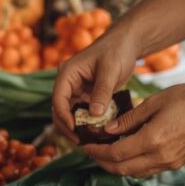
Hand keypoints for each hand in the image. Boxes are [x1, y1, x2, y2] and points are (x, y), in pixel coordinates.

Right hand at [52, 24, 140, 138]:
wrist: (126, 43)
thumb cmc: (117, 50)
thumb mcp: (110, 70)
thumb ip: (102, 91)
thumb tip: (95, 115)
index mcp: (67, 73)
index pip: (58, 98)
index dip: (64, 116)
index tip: (75, 129)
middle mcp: (68, 82)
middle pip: (60, 109)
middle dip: (68, 126)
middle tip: (81, 142)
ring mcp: (76, 90)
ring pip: (70, 113)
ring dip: (78, 127)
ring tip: (89, 141)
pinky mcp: (86, 95)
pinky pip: (83, 112)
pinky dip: (88, 123)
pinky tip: (96, 133)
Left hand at [82, 81, 184, 177]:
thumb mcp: (155, 101)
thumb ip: (129, 119)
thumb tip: (108, 130)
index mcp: (153, 140)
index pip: (116, 154)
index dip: (97, 152)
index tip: (85, 145)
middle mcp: (161, 157)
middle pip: (122, 169)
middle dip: (102, 162)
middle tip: (91, 151)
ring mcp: (170, 163)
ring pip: (134, 173)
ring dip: (117, 166)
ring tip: (106, 152)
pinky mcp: (176, 163)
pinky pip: (148, 170)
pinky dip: (133, 165)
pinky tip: (127, 152)